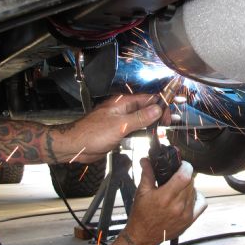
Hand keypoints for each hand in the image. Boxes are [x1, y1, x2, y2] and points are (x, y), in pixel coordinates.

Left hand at [48, 94, 170, 163]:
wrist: (75, 146)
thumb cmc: (93, 133)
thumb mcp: (121, 125)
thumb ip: (140, 117)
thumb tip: (158, 109)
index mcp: (123, 102)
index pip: (148, 98)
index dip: (161, 105)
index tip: (169, 115)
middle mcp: (123, 109)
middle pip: (146, 108)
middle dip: (158, 115)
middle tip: (167, 125)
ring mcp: (120, 120)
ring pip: (141, 119)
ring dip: (151, 124)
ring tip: (161, 131)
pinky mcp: (118, 130)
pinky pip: (134, 128)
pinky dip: (142, 131)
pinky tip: (148, 136)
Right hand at [125, 158, 206, 244]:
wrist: (143, 236)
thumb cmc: (141, 215)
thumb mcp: (141, 192)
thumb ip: (147, 174)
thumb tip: (146, 160)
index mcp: (165, 196)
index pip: (185, 175)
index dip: (186, 166)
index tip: (182, 165)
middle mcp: (177, 205)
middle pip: (190, 182)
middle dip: (185, 175)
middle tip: (177, 176)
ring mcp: (185, 214)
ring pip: (195, 191)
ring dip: (189, 186)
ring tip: (179, 188)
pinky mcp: (189, 220)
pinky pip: (201, 204)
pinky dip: (197, 197)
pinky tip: (188, 197)